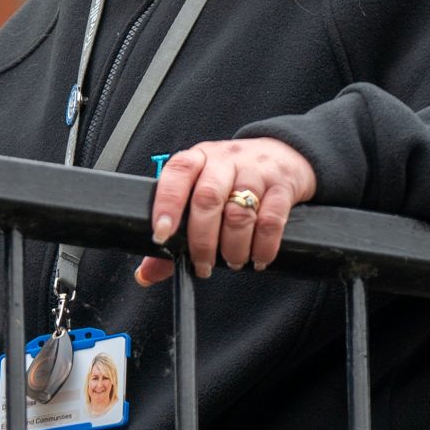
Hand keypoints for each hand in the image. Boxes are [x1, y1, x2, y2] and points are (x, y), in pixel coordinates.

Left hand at [134, 137, 316, 283]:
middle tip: (203, 266)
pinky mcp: (282, 186)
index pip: (177, 174)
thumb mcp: (202, 191)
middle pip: (208, 199)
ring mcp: (256, 171)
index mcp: (197, 159)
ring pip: (239, 213)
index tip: (160, 236)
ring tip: (232, 261)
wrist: (284, 154)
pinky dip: (263, 247)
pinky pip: (271, 221)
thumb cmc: (233, 179)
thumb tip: (145, 275)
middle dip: (202, 240)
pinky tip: (257, 259)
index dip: (166, 205)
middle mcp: (225, 161)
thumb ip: (175, 232)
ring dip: (233, 247)